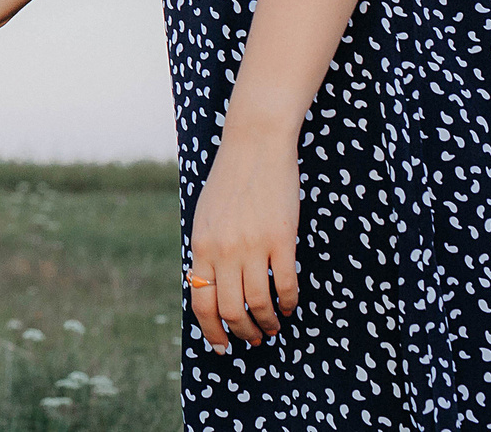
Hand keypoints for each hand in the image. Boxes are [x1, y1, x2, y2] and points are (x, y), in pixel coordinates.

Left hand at [185, 130, 300, 351]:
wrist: (255, 144)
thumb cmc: (230, 179)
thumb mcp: (206, 215)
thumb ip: (206, 249)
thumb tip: (210, 285)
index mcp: (201, 244)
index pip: (201, 300)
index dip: (211, 329)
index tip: (221, 346)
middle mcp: (223, 250)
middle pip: (230, 309)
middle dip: (241, 333)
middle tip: (252, 340)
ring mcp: (252, 245)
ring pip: (258, 303)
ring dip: (266, 323)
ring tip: (272, 327)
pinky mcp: (280, 239)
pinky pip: (285, 284)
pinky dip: (288, 303)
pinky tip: (289, 307)